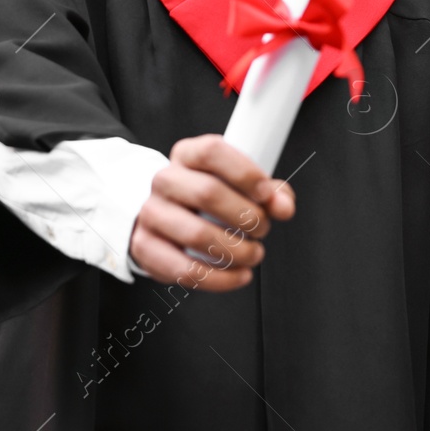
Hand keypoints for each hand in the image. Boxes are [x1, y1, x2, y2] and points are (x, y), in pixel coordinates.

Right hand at [129, 134, 296, 289]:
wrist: (164, 217)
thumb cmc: (207, 199)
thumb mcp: (237, 184)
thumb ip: (268, 192)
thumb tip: (283, 205)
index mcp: (188, 155)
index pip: (212, 152)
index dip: (244, 173)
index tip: (267, 193)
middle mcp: (165, 180)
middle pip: (207, 193)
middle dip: (247, 216)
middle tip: (263, 228)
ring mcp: (152, 213)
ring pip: (197, 234)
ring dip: (236, 250)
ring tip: (253, 252)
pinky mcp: (146, 248)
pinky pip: (184, 270)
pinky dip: (220, 278)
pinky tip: (239, 274)